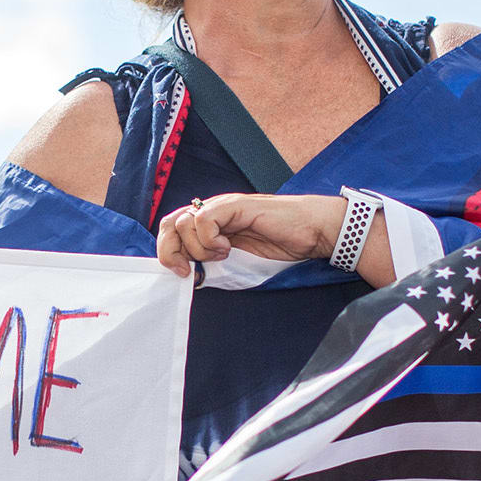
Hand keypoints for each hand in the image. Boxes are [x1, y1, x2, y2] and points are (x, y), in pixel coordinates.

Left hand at [156, 194, 341, 277]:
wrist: (312, 231)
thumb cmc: (282, 244)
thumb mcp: (239, 259)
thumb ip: (214, 261)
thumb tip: (190, 275)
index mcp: (211, 222)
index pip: (171, 229)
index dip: (168, 251)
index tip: (183, 273)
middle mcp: (213, 211)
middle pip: (169, 223)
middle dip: (171, 250)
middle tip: (188, 269)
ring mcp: (223, 206)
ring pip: (184, 223)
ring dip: (198, 248)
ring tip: (222, 255)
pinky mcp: (235, 205)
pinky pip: (205, 220)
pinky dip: (210, 240)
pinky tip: (229, 248)